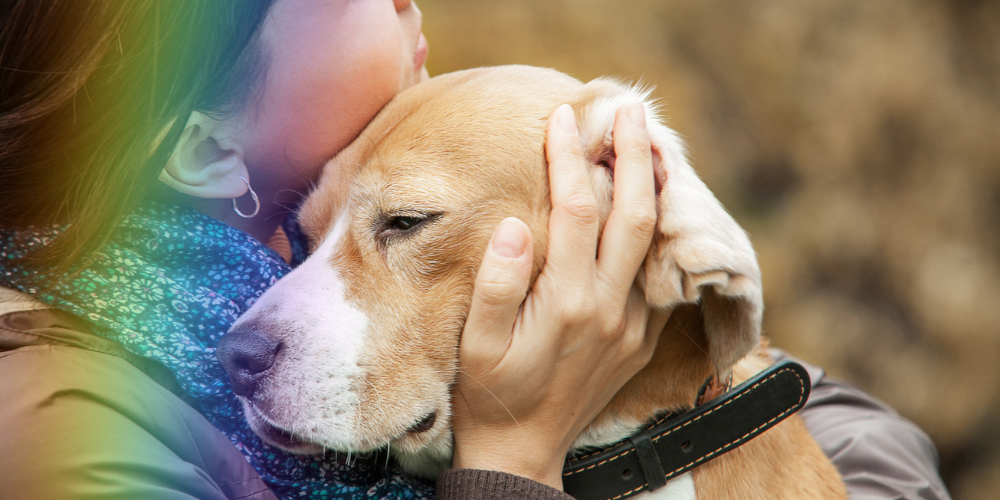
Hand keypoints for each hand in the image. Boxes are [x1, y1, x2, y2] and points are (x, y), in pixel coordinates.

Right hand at [451, 103, 664, 488]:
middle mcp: (610, 309)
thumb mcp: (476, 345)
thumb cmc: (490, 394)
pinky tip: (652, 205)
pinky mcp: (642, 338)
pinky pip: (659, 273)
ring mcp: (633, 325)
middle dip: (634, 155)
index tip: (562, 119)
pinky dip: (659, 231)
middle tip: (630, 110)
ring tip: (652, 143)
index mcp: (567, 303)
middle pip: (635, 214)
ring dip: (656, 187)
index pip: (577, 210)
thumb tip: (515, 224)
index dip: (570, 158)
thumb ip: (496, 285)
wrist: (524, 452)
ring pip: (656, 241)